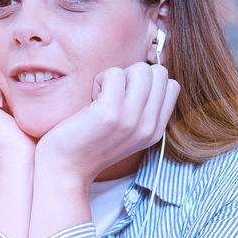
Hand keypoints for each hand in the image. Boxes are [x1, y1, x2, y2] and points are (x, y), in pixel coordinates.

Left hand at [36, 62, 179, 183]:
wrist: (66, 168)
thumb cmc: (89, 144)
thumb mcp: (127, 131)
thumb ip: (142, 108)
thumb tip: (146, 72)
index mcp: (155, 130)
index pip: (171, 86)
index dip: (148, 82)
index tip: (128, 96)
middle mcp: (149, 126)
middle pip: (159, 73)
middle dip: (135, 75)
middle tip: (115, 94)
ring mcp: (132, 119)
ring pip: (141, 69)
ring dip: (118, 76)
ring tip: (104, 96)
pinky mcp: (111, 112)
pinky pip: (115, 73)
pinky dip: (100, 79)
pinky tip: (92, 99)